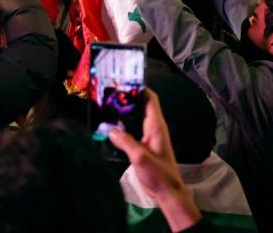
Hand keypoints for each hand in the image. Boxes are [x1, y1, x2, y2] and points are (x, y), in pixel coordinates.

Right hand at [109, 89, 201, 230]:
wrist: (166, 191)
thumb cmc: (158, 173)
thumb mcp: (140, 157)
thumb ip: (126, 142)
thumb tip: (110, 129)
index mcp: (156, 126)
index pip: (150, 99)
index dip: (139, 88)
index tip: (123, 81)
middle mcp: (153, 127)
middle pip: (141, 105)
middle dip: (127, 98)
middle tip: (108, 93)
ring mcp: (149, 136)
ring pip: (135, 116)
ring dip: (123, 111)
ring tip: (106, 106)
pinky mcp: (143, 144)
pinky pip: (132, 128)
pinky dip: (122, 124)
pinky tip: (110, 126)